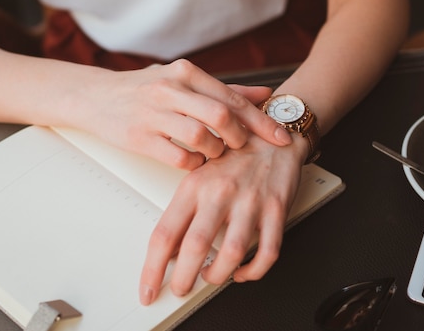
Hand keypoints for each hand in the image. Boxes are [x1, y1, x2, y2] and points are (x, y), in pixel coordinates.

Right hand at [83, 59, 291, 169]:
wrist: (95, 97)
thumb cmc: (144, 90)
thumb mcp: (182, 81)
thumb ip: (223, 89)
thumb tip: (265, 95)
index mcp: (185, 72)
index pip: (232, 97)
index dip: (261, 120)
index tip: (282, 137)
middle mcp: (169, 89)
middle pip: (221, 115)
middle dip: (240, 136)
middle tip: (241, 147)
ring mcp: (153, 113)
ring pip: (201, 136)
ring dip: (215, 151)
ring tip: (213, 153)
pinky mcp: (139, 137)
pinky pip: (178, 156)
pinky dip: (194, 164)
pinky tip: (194, 161)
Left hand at [138, 133, 307, 304]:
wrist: (273, 135)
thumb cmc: (234, 157)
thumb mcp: (199, 177)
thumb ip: (183, 211)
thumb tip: (168, 250)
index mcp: (194, 186)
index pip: (164, 234)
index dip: (152, 268)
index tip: (147, 289)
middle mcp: (220, 194)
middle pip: (195, 246)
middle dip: (183, 279)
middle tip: (180, 289)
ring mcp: (249, 202)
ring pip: (231, 253)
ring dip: (218, 275)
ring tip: (210, 277)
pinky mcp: (276, 209)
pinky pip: (267, 251)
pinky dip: (254, 270)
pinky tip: (243, 271)